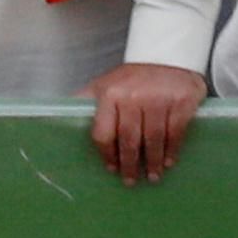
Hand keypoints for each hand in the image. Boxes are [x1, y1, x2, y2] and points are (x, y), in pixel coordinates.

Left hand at [87, 59, 203, 182]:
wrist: (167, 56)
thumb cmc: (132, 79)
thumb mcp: (105, 84)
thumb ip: (86, 101)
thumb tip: (57, 119)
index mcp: (110, 94)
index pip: (104, 133)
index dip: (107, 155)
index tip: (112, 169)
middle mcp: (133, 97)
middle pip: (129, 140)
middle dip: (129, 165)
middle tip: (131, 181)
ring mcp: (158, 99)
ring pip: (153, 140)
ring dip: (152, 162)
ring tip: (152, 176)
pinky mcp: (180, 101)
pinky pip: (175, 132)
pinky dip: (172, 150)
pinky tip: (169, 162)